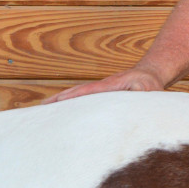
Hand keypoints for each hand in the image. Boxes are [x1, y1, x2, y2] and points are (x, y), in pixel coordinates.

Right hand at [42, 67, 165, 103]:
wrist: (149, 74)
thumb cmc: (151, 85)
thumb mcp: (150, 90)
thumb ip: (144, 97)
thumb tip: (138, 106)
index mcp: (109, 86)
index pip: (86, 92)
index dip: (70, 98)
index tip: (55, 104)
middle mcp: (99, 87)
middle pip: (73, 93)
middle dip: (56, 102)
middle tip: (37, 113)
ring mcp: (97, 91)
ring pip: (74, 96)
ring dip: (58, 103)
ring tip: (40, 114)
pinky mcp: (98, 96)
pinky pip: (80, 100)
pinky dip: (66, 104)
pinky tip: (58, 113)